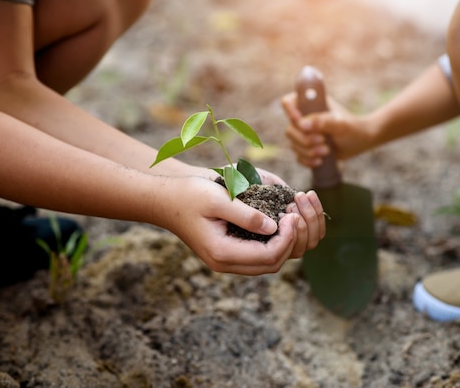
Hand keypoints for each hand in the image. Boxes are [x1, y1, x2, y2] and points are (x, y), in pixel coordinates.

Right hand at [157, 175, 323, 274]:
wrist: (165, 201)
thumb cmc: (189, 195)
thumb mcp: (218, 199)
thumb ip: (246, 215)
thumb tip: (274, 227)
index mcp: (222, 252)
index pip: (269, 255)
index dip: (288, 237)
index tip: (292, 214)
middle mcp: (225, 263)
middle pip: (272, 264)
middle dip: (290, 242)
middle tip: (294, 215)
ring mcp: (226, 261)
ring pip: (267, 263)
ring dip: (284, 244)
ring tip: (288, 218)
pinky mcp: (227, 253)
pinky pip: (258, 256)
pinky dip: (273, 243)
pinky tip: (276, 222)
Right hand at [281, 92, 369, 167]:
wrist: (362, 141)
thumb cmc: (353, 127)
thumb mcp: (340, 124)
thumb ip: (323, 122)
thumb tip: (302, 124)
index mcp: (311, 104)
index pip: (289, 102)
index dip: (290, 112)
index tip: (301, 123)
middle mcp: (305, 117)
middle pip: (290, 129)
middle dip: (304, 139)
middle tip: (322, 141)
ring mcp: (305, 133)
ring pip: (293, 144)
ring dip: (308, 151)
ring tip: (326, 151)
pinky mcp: (307, 147)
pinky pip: (298, 156)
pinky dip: (307, 160)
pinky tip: (319, 161)